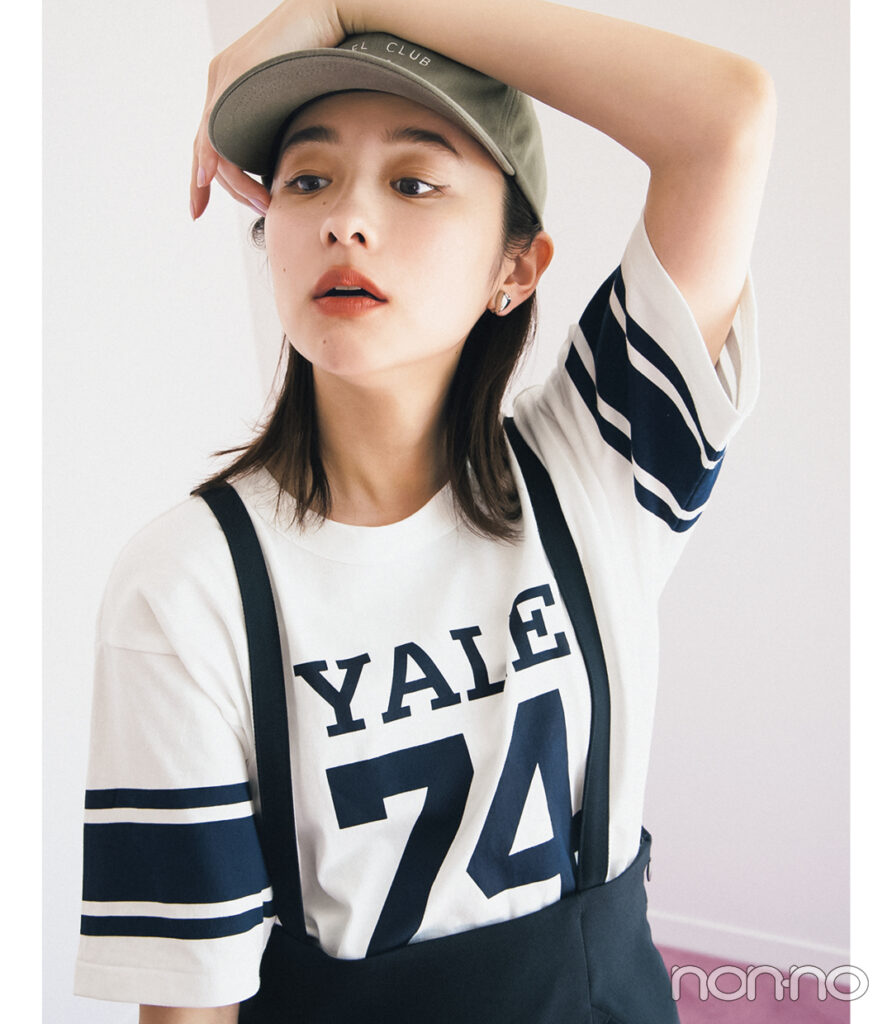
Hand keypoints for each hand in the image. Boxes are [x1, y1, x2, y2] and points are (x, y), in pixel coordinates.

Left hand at [190, 0, 346, 218]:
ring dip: (233, 181)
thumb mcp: (300, 102)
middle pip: (208, 151)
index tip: (198, 210)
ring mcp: (225, 76)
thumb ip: (284, 126)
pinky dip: (211, 154)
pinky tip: (210, 177)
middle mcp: (221, 83)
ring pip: (210, 144)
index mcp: (232, 91)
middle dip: (229, 190)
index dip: (204, 181)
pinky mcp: (234, 72)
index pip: (211, 145)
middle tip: (260, 210)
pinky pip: (214, 124)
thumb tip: (290, 162)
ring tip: (261, 202)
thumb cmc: (328, 57)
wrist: (332, 14)